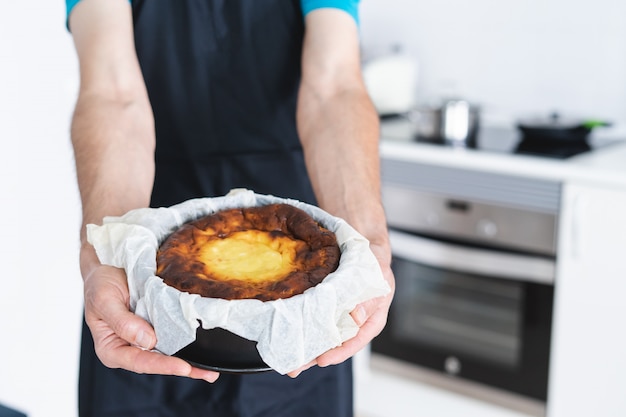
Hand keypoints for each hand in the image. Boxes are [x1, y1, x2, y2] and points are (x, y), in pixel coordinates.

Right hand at [82, 248, 218, 382]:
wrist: (107, 267)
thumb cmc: (99, 285)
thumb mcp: (105, 300)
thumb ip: (124, 323)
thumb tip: (148, 341)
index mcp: (111, 348)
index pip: (139, 361)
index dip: (162, 365)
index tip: (183, 367)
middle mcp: (129, 348)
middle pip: (157, 363)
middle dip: (182, 369)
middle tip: (207, 374)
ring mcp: (143, 339)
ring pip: (167, 354)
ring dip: (189, 361)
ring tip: (210, 372)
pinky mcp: (155, 328)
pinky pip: (172, 338)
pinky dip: (186, 345)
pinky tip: (203, 353)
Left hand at [288, 242, 394, 376]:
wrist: (361, 239)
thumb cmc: (373, 259)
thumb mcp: (377, 272)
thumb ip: (368, 296)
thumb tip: (356, 317)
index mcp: (372, 316)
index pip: (357, 339)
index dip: (339, 352)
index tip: (323, 360)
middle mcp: (354, 318)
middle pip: (335, 343)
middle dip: (314, 356)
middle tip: (294, 367)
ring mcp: (338, 312)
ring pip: (321, 333)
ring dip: (304, 346)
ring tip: (285, 357)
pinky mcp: (323, 304)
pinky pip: (312, 317)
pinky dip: (300, 326)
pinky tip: (285, 332)